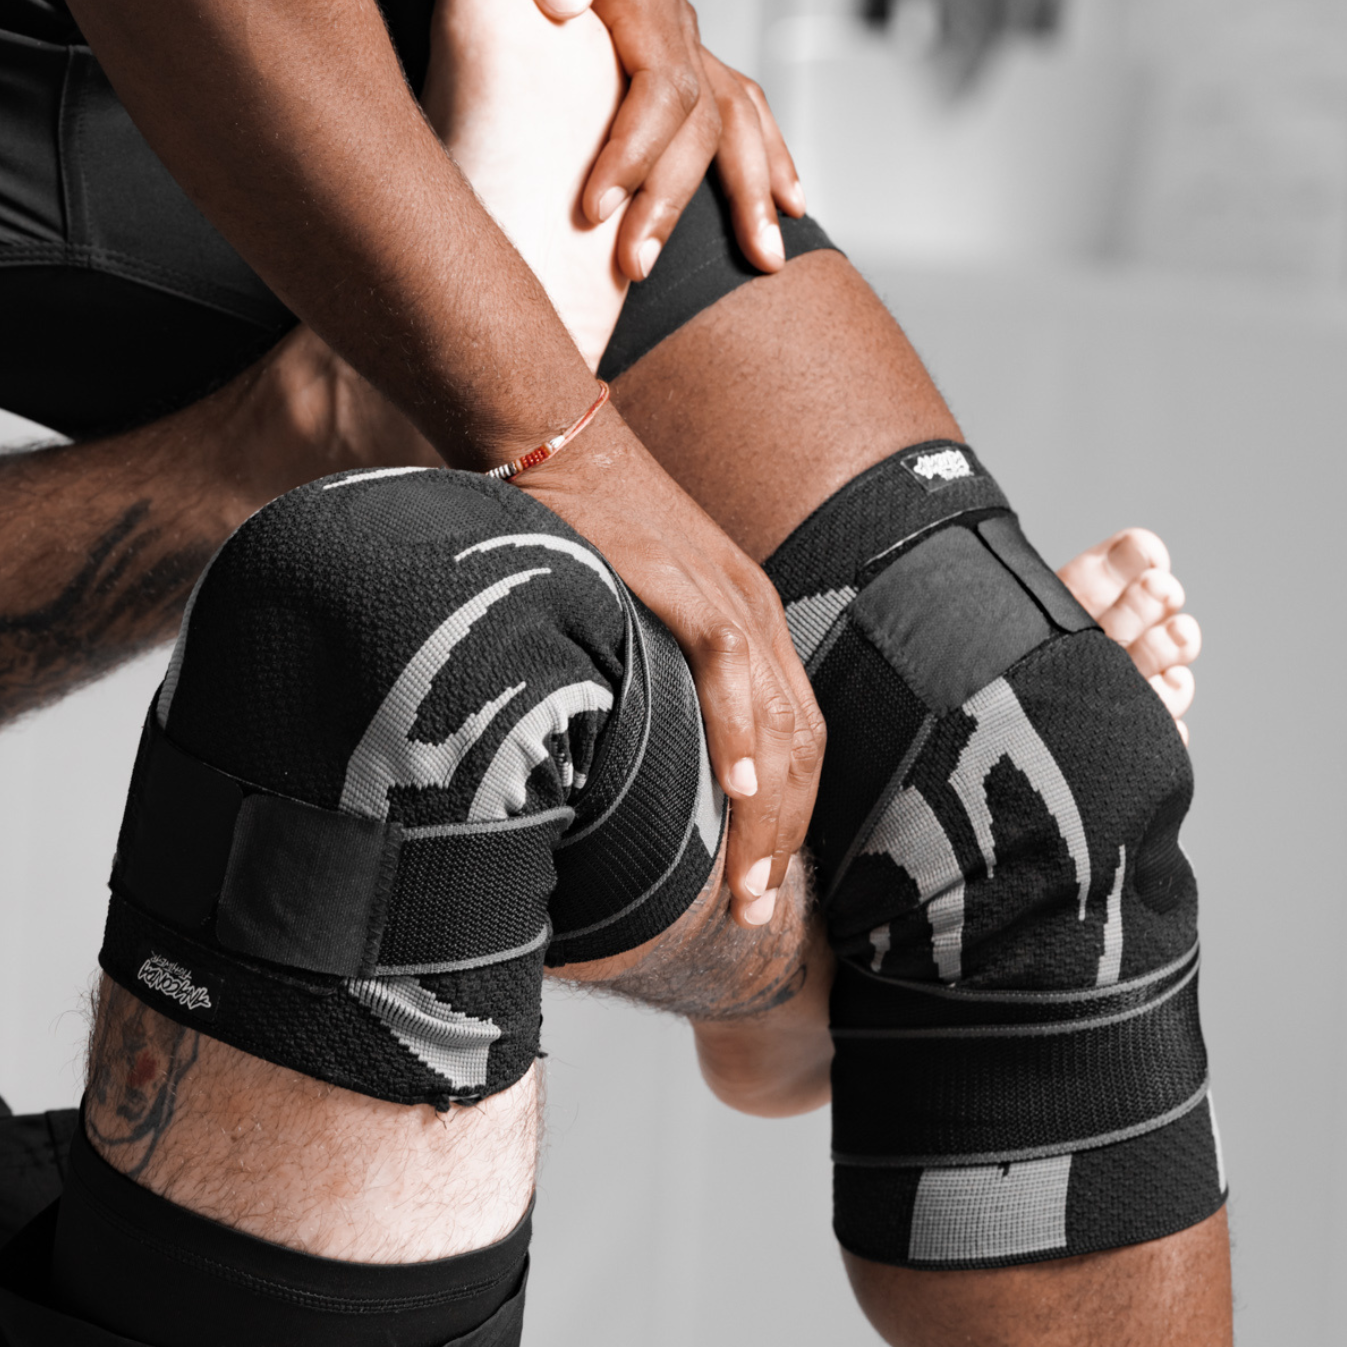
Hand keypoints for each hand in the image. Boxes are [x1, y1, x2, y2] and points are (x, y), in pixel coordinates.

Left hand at [457, 0, 805, 286]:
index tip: (594, 206)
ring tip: (766, 260)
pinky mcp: (680, 54)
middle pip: (701, 121)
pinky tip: (784, 209)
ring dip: (748, 193)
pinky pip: (739, 113)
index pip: (657, 84)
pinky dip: (766, 160)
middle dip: (676, 199)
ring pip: (734, 121)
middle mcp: (674, 20)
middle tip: (638, 265)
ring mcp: (684, 39)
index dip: (632, 148)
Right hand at [515, 404, 823, 922]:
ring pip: (776, 723)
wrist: (544, 430)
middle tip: (752, 916)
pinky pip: (728, 668)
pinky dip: (737, 735)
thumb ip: (643, 673)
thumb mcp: (622, 612)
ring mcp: (726, 594)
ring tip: (744, 885)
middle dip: (782, 842)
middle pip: (801, 748)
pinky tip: (735, 792)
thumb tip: (619, 756)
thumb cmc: (567, 528)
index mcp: (750, 623)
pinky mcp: (683, 578)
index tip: (755, 890)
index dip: (788, 823)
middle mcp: (755, 612)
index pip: (796, 740)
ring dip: (767, 816)